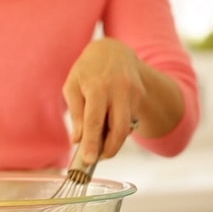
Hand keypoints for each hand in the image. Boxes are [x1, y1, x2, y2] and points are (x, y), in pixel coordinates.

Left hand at [63, 38, 145, 163]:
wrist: (114, 51)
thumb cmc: (87, 70)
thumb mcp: (72, 86)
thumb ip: (75, 113)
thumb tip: (78, 139)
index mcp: (97, 87)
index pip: (94, 121)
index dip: (92, 143)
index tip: (88, 160)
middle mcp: (118, 90)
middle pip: (119, 129)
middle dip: (109, 149)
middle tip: (98, 158)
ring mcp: (133, 93)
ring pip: (125, 127)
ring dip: (113, 140)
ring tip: (100, 139)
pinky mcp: (140, 97)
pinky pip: (129, 120)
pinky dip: (118, 127)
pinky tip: (110, 121)